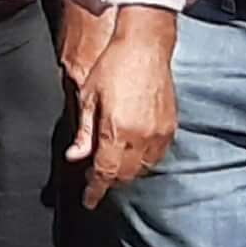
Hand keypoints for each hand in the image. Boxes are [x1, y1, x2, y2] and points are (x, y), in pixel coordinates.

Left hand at [60, 4, 177, 205]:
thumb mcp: (89, 97)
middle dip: (109, 181)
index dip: (95, 190)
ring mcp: (159, 132)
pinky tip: (133, 153)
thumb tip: (74, 155)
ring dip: (127, 172)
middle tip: (95, 178)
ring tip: (113, 164)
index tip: (88, 201)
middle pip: (124, 175)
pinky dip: (144, 161)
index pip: (105, 172)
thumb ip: (84, 131)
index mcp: (117, 130)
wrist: (145, 45)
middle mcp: (141, 136)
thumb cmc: (114, 65)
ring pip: (142, 169)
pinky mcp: (171, 126)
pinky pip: (157, 155)